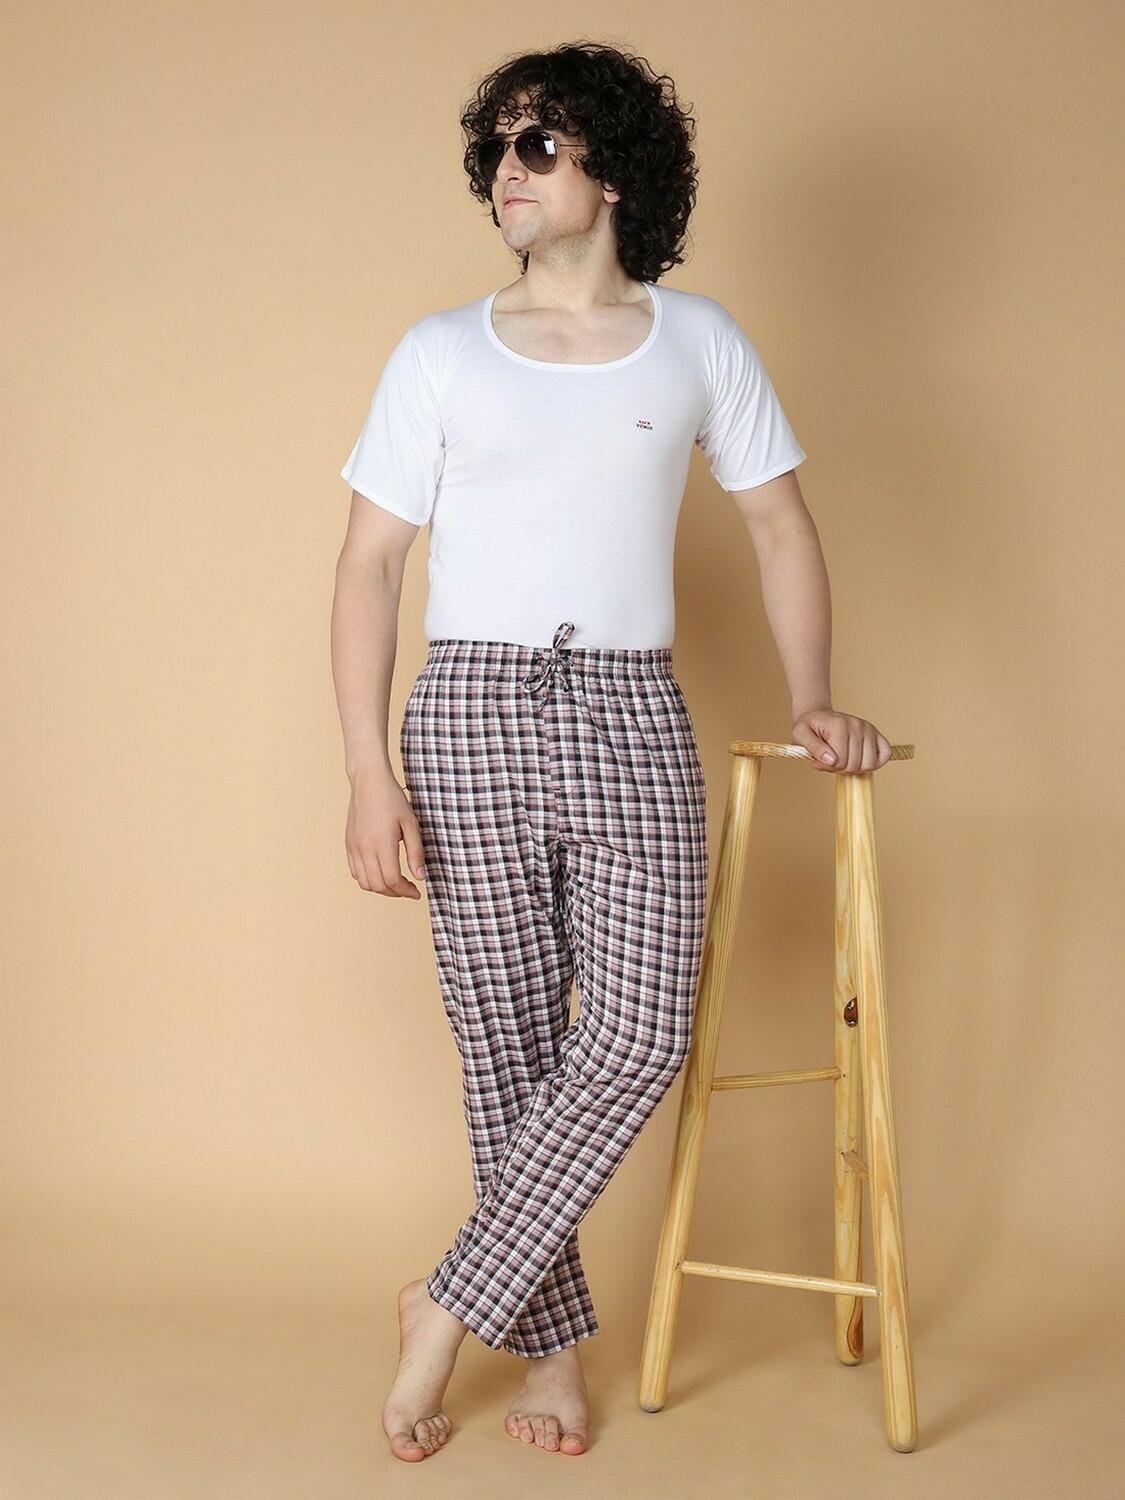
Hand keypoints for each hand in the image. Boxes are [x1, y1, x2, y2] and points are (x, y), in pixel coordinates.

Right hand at [345, 767, 427, 896]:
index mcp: (382, 843)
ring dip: (381, 889)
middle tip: (409, 889)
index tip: (417, 892)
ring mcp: (354, 848)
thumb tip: (420, 877)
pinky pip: (355, 872)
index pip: (392, 880)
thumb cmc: (392, 799)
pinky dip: (368, 879)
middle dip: (395, 893)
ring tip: (396, 883)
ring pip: (364, 882)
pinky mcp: (349, 845)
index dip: (406, 891)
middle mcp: (364, 849)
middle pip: (378, 885)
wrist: (369, 782)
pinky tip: (380, 873)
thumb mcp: (411, 824)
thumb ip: (416, 852)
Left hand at [791, 707, 893, 772]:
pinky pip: (885, 754)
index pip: (839, 762)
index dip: (827, 767)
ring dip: (854, 768)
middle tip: (829, 759)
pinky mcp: (876, 733)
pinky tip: (860, 759)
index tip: (818, 760)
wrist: (817, 716)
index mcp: (840, 726)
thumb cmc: (809, 727)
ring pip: (869, 764)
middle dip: (839, 768)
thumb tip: (831, 760)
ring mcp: (869, 728)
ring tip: (843, 759)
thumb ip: (813, 748)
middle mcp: (858, 725)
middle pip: (854, 765)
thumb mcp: (800, 734)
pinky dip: (875, 762)